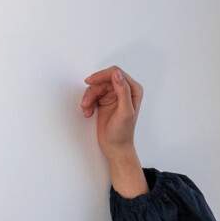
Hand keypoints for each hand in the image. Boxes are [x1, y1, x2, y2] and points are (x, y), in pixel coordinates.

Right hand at [81, 67, 146, 194]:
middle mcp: (124, 90)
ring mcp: (114, 94)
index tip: (90, 82)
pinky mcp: (104, 100)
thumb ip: (123, 91)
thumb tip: (117, 74)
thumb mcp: (125, 112)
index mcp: (134, 89)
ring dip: (89, 98)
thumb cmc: (122, 133)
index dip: (102, 76)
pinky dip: (88, 103)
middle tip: (86, 102)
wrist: (115, 147)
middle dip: (93, 90)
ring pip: (96, 87)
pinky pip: (92, 95)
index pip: (116, 73)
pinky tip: (88, 113)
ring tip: (86, 110)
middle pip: (104, 79)